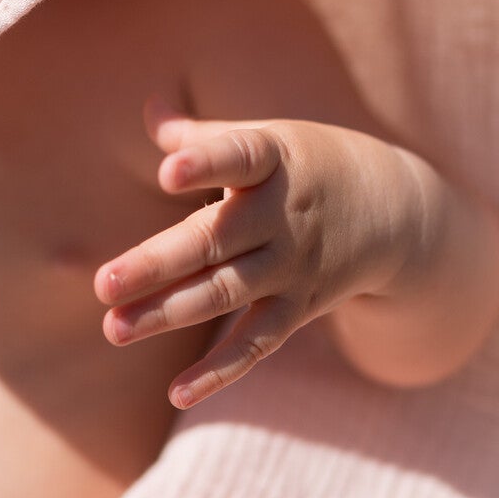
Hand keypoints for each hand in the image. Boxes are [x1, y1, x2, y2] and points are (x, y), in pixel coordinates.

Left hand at [94, 98, 418, 409]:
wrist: (395, 211)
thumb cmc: (309, 165)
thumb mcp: (269, 139)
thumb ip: (204, 136)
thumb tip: (149, 107)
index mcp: (274, 161)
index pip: (241, 157)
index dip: (207, 163)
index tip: (168, 172)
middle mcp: (283, 217)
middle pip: (216, 241)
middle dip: (159, 264)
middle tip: (103, 284)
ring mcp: (292, 267)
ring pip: (227, 294)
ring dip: (170, 314)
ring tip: (114, 330)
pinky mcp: (298, 308)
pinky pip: (258, 344)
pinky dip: (221, 370)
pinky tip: (177, 390)